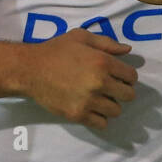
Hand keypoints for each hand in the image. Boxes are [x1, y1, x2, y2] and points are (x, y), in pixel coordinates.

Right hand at [22, 29, 136, 129]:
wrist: (30, 69)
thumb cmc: (56, 50)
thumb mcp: (81, 37)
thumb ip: (107, 43)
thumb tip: (127, 51)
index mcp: (103, 62)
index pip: (131, 76)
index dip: (127, 76)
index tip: (119, 76)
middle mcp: (99, 83)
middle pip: (128, 95)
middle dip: (122, 91)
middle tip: (110, 88)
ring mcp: (89, 101)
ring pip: (116, 111)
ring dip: (111, 105)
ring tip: (100, 99)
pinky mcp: (78, 115)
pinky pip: (101, 124)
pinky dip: (100, 118)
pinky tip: (92, 109)